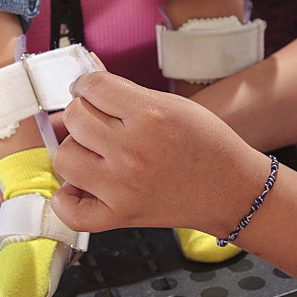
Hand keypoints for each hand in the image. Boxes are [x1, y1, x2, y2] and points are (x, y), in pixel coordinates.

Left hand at [50, 71, 258, 234]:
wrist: (233, 191)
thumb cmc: (208, 145)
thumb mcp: (172, 105)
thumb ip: (125, 93)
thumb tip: (84, 80)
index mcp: (150, 116)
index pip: (93, 87)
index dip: (87, 84)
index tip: (90, 91)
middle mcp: (132, 151)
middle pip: (75, 118)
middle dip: (83, 113)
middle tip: (99, 121)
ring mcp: (122, 187)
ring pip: (64, 157)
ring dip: (75, 150)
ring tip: (94, 152)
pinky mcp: (120, 215)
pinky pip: (69, 209)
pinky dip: (68, 198)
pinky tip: (82, 185)